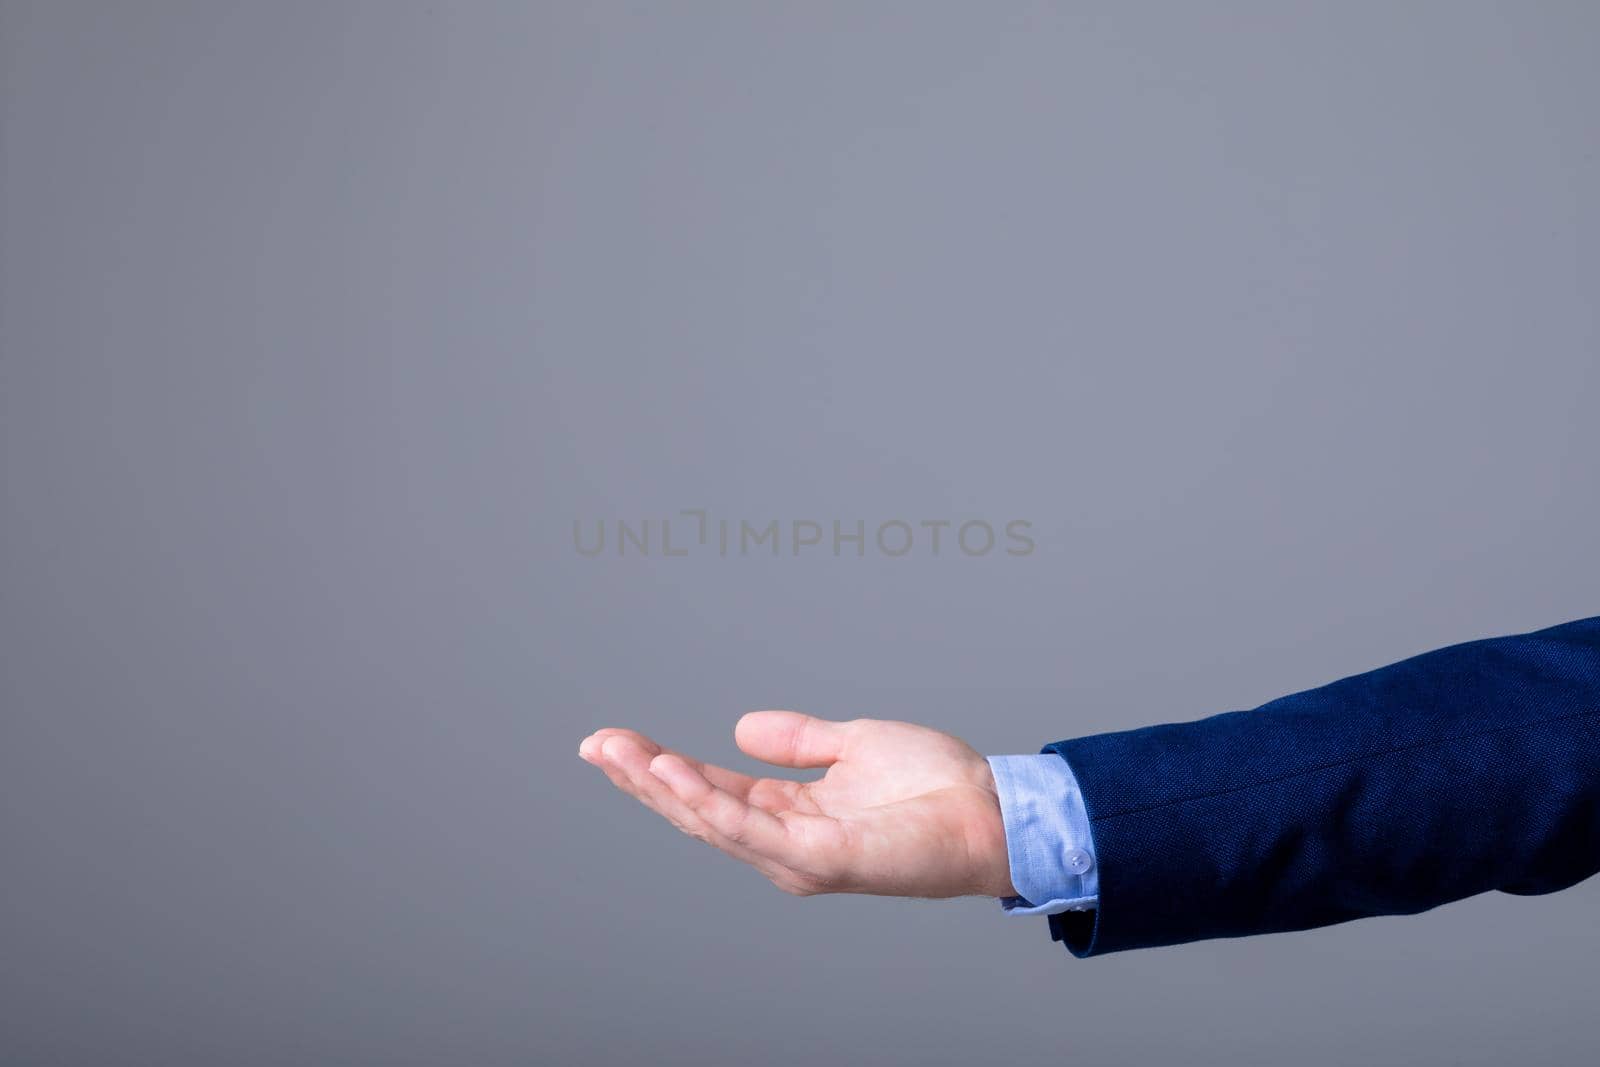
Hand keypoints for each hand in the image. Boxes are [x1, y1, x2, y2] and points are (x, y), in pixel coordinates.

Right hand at [578, 711, 1015, 899]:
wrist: (991, 809)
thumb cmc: (934, 786)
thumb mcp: (853, 745)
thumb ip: (798, 740)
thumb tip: (740, 727)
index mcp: (788, 814)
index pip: (708, 790)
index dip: (658, 766)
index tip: (613, 740)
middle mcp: (784, 843)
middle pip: (695, 809)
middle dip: (641, 778)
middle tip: (595, 743)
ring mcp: (799, 856)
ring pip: (712, 822)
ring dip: (661, 788)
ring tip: (622, 753)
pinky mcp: (822, 859)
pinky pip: (752, 831)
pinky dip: (709, 804)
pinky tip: (675, 774)